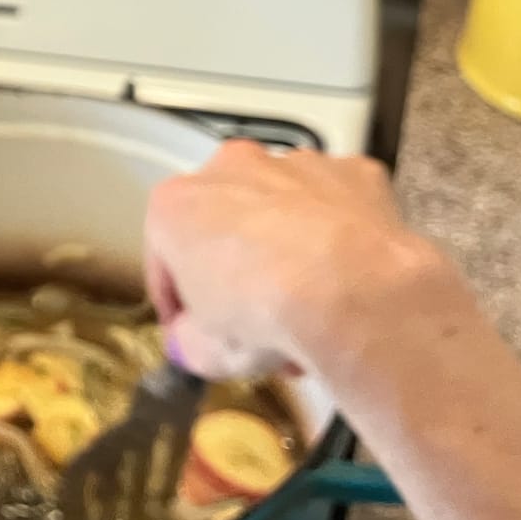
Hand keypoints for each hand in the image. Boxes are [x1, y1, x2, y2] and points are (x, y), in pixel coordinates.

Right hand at [143, 140, 451, 379]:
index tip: (193, 327)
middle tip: (255, 319)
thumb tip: (196, 342)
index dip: (179, 298)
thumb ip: (189, 340)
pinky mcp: (354, 174)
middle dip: (237, 265)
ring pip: (284, 207)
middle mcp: (232, 171)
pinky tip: (350, 277)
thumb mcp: (203, 353)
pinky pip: (340, 204)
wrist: (355, 298)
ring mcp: (296, 166)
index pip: (164, 255)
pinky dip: (343, 233)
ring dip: (288, 246)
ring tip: (310, 307)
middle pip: (226, 220)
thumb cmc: (267, 313)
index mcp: (177, 205)